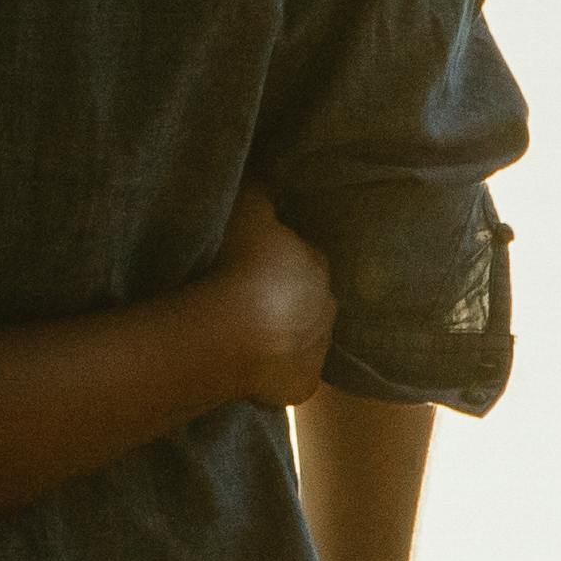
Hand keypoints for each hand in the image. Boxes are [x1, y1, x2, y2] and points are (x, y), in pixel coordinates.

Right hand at [209, 190, 336, 409]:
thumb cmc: (239, 264)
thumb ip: (263, 189)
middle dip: (283, 301)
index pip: (302, 257)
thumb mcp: (248, 206)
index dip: (276, 260)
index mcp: (317, 264)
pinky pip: (286, 379)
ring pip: (300, 340)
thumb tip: (270, 172)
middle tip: (245, 302)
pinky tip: (245, 369)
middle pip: (305, 301)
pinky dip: (271, 375)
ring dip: (279, 337)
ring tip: (243, 336)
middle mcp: (327, 308)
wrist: (233, 334)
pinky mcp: (302, 388)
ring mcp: (317, 351)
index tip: (251, 264)